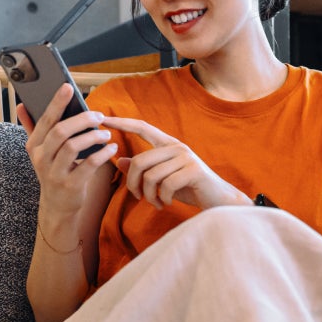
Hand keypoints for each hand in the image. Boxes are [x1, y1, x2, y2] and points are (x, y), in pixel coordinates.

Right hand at [19, 84, 118, 216]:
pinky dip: (102, 154)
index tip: (68, 87)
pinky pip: (89, 164)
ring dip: (93, 136)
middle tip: (99, 116)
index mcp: (34, 146)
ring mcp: (55, 173)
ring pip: (73, 146)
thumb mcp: (40, 152)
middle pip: (60, 131)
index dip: (57, 102)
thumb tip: (21, 105)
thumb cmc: (53, 171)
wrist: (57, 206)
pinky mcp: (71, 185)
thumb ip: (32, 127)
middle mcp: (41, 158)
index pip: (45, 120)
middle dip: (82, 119)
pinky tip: (111, 148)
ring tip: (106, 134)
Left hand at [102, 117, 248, 210]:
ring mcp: (186, 157)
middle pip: (139, 161)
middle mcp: (177, 147)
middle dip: (133, 184)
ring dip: (149, 195)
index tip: (102, 118)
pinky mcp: (193, 170)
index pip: (143, 127)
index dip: (122, 122)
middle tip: (138, 197)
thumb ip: (144, 170)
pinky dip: (163, 199)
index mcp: (168, 145)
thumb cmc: (189, 189)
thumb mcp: (162, 180)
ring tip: (156, 203)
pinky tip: (167, 203)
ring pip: (150, 176)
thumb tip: (119, 161)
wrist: (218, 201)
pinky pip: (165, 185)